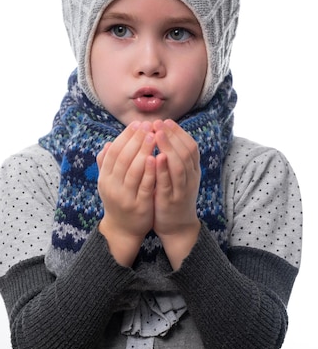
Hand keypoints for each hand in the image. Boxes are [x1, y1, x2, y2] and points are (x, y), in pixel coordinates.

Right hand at [97, 121, 155, 265]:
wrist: (123, 229)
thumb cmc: (118, 200)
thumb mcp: (109, 182)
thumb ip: (108, 164)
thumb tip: (107, 144)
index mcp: (104, 178)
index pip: (114, 151)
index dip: (125, 136)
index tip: (137, 124)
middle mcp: (112, 186)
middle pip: (123, 157)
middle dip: (136, 139)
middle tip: (148, 125)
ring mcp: (125, 196)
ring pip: (133, 169)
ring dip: (143, 150)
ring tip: (154, 136)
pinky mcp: (138, 206)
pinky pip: (144, 185)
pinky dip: (149, 171)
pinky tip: (156, 158)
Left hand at [152, 119, 200, 267]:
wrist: (177, 227)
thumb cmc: (172, 197)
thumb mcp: (176, 176)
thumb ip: (172, 159)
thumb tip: (162, 135)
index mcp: (192, 171)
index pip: (190, 146)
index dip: (179, 132)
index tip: (166, 121)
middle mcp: (190, 178)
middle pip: (186, 152)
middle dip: (172, 135)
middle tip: (159, 122)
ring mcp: (182, 189)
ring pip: (180, 165)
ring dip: (168, 147)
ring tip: (157, 134)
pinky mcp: (171, 201)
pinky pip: (169, 183)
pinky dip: (163, 169)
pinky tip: (155, 158)